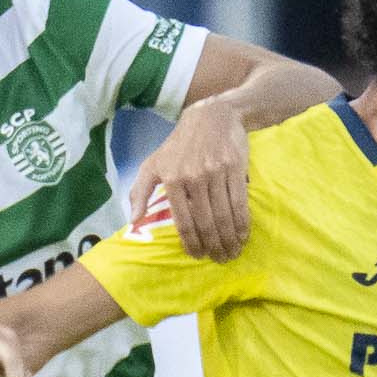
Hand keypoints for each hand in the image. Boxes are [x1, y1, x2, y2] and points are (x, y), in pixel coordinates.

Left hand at [129, 98, 251, 262]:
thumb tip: (133, 221)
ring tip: (232, 252)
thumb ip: (139, 192)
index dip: (192, 243)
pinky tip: (243, 235)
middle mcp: (193, 176)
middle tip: (220, 259)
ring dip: (230, 239)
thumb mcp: (153, 164)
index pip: (183, 220)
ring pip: (224, 215)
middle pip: (206, 222)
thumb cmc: (179, 145)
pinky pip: (240, 203)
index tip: (198, 257)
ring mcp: (215, 172)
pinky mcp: (235, 167)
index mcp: (172, 179)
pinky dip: (243, 223)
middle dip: (214, 246)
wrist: (210, 116)